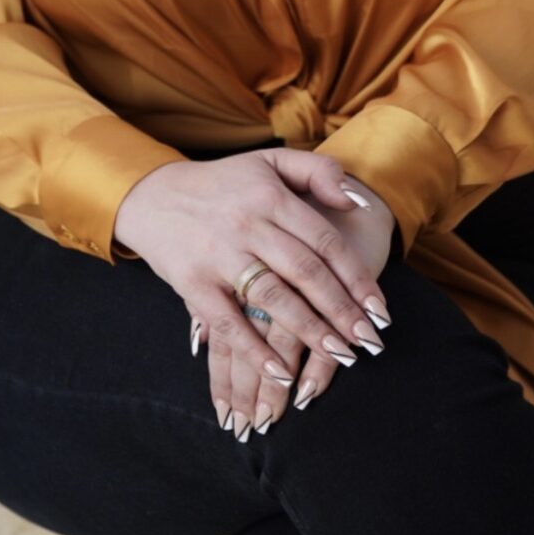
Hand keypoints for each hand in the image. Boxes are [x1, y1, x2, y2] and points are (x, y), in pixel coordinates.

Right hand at [113, 148, 394, 440]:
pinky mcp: (193, 283)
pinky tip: (282, 373)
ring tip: (343, 355)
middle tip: (371, 341)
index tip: (380, 310)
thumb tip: (357, 199)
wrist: (153, 196)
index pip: (324, 241)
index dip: (357, 277)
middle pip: (305, 272)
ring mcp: (218, 255)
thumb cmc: (222, 184)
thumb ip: (317, 171)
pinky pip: (229, 323)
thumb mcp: (269, 162)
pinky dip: (255, 351)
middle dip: (343, 310)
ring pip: (273, 298)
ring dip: (311, 331)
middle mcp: (246, 225)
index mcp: (270, 196)